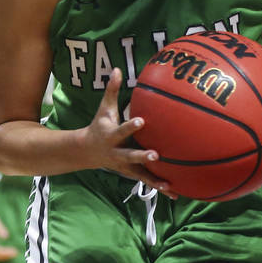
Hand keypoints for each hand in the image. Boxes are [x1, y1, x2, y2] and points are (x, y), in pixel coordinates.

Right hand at [82, 68, 171, 192]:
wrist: (86, 152)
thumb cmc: (100, 125)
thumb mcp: (104, 109)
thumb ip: (112, 90)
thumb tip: (117, 69)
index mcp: (112, 136)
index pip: (122, 130)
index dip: (131, 126)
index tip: (141, 121)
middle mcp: (117, 153)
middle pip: (131, 155)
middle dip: (142, 156)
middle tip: (156, 155)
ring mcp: (124, 166)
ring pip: (140, 174)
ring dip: (154, 180)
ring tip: (168, 184)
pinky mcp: (131, 174)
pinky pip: (146, 182)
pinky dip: (160, 187)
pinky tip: (175, 193)